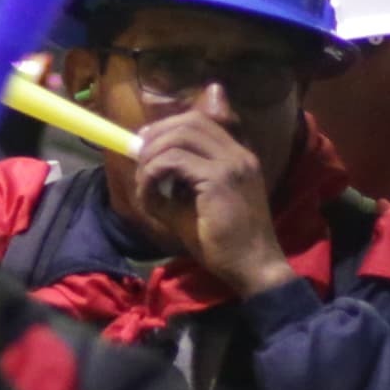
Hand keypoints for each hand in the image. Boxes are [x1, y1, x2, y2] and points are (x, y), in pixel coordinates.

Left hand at [132, 111, 292, 296]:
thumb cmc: (224, 245)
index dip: (169, 126)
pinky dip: (154, 172)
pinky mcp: (219, 180)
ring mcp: (231, 164)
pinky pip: (174, 161)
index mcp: (237, 157)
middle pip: (190, 121)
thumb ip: (173, 187)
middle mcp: (238, 154)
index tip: (146, 141)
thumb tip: (146, 176)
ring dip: (153, 153)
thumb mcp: (192, 209)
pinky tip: (148, 190)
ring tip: (143, 177)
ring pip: (180, 136)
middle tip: (137, 153)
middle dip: (157, 133)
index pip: (202, 121)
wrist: (252, 268)